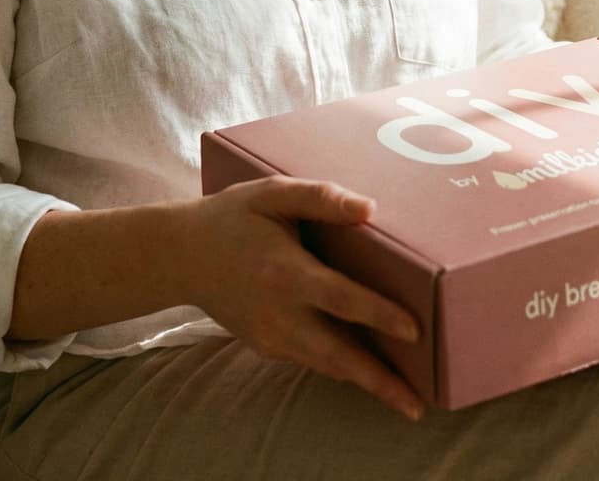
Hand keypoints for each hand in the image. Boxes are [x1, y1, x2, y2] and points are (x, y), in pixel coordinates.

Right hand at [182, 176, 424, 420]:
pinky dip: (342, 366)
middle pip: (338, 355)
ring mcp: (271, 336)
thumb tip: (369, 209)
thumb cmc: (233, 216)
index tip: (415, 330)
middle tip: (417, 405)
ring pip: (327, 365)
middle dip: (379, 381)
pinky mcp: (267, 346)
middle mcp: (278, 314)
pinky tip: (369, 368)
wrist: (181, 255)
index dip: (379, 315)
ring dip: (366, 382)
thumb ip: (321, 197)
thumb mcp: (273, 193)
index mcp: (284, 272)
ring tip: (406, 397)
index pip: (341, 299)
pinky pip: (312, 358)